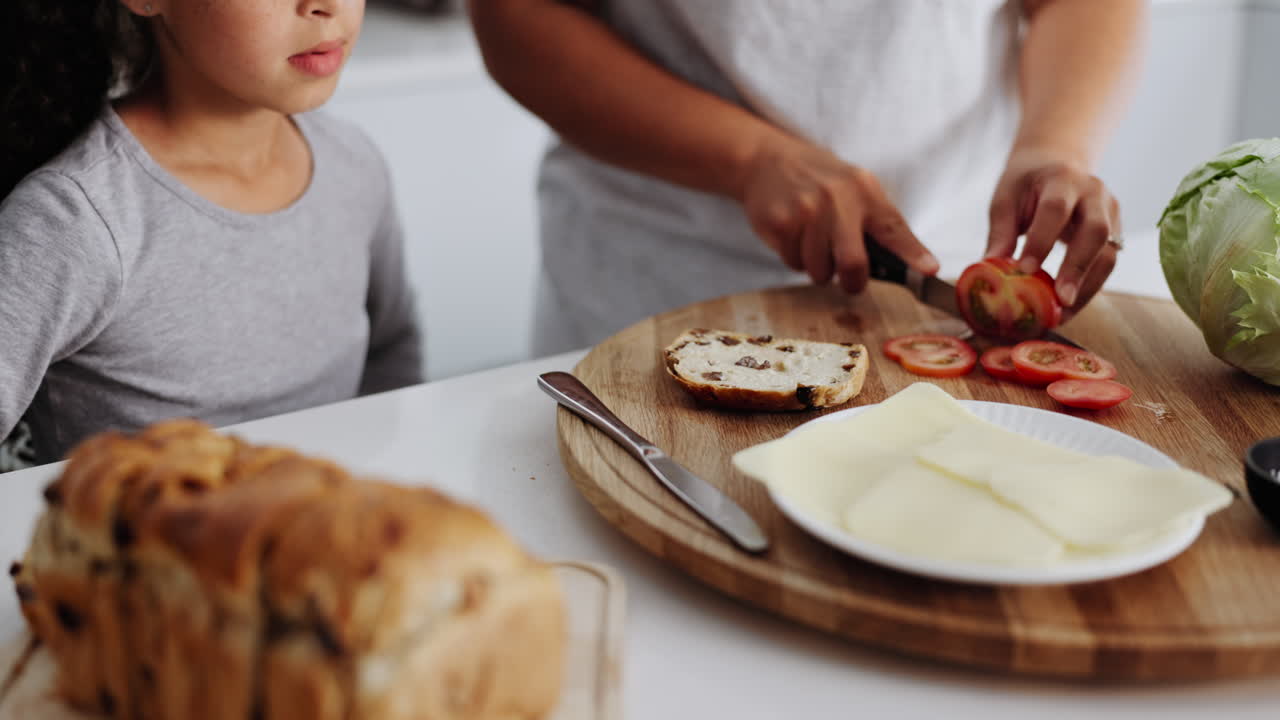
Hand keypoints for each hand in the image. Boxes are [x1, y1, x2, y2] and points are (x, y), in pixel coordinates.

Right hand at [737, 136, 939, 293]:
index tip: (930, 270)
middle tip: (850, 281)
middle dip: (854, 281)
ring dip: (819, 268)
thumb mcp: (854, 187)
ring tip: (813, 243)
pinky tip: (794, 236)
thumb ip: (877, 221)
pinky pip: (794, 263)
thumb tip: (910, 263)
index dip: (913, 253)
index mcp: (862, 189)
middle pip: (853, 262)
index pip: (893, 227)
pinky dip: (796, 259)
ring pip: (820, 270)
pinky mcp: (780, 222)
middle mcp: (835, 198)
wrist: (766, 160)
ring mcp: (805, 210)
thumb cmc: (818, 180)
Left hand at [985, 147, 1120, 314]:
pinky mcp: (1115, 231)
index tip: (1025, 270)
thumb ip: (1000, 233)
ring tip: (1062, 314)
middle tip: (1060, 299)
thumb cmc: (1026, 183)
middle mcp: (1094, 193)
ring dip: (1087, 287)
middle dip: (1077, 268)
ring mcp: (1110, 212)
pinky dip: (1089, 288)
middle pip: (1095, 231)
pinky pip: (1107, 263)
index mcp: (1062, 178)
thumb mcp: (1006, 199)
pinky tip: (1068, 306)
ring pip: (1109, 253)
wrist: (1057, 163)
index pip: (1055, 209)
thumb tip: (990, 269)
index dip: (1042, 241)